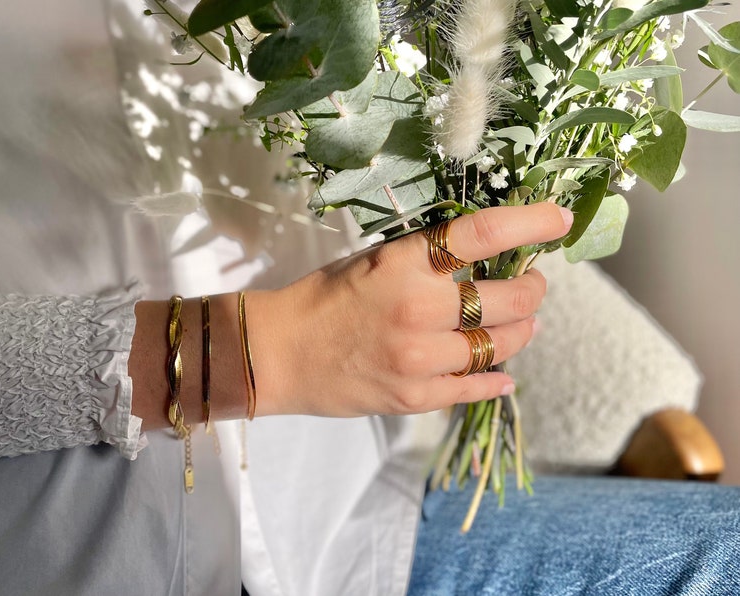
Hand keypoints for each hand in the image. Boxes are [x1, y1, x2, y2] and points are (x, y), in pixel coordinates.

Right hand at [248, 202, 572, 416]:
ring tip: (521, 325)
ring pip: (501, 345)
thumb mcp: (375, 261)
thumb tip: (485, 256)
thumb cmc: (325, 298)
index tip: (559, 219)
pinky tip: (503, 374)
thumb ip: (427, 259)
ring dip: (522, 331)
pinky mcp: (415, 396)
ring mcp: (419, 358)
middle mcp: (418, 308)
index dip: (530, 223)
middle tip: (533, 285)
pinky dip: (496, 379)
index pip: (482, 234)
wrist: (280, 354)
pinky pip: (476, 387)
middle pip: (509, 298)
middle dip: (533, 289)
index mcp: (404, 264)